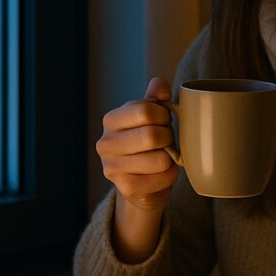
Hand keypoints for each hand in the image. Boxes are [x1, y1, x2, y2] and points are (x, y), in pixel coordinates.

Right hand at [95, 77, 178, 261]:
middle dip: (169, 138)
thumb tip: (160, 87)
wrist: (142, 184)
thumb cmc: (148, 144)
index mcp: (111, 120)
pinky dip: (170, 175)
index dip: (164, 115)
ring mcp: (112, 168)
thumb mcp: (150, 116)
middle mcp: (105, 143)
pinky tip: (161, 173)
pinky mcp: (125, 188)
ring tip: (163, 156)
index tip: (164, 121)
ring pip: (160, 159)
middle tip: (167, 141)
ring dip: (170, 158)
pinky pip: (162, 178)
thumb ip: (155, 97)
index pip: (145, 110)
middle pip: (152, 135)